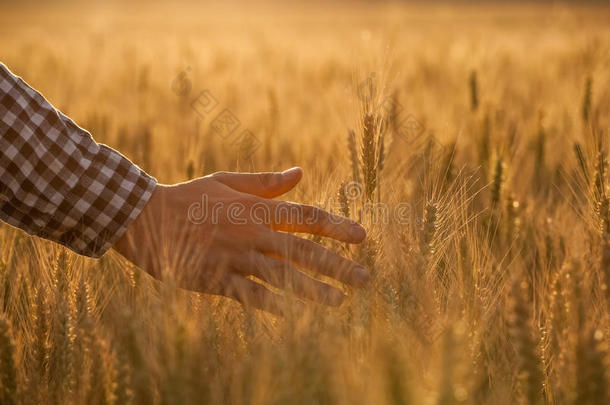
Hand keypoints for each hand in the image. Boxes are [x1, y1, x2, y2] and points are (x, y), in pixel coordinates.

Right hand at [113, 167, 368, 313]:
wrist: (146, 216)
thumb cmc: (190, 197)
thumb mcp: (228, 181)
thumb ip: (266, 182)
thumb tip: (300, 173)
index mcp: (256, 209)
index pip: (306, 217)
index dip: (336, 226)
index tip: (362, 237)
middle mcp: (251, 233)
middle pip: (302, 250)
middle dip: (336, 264)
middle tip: (365, 278)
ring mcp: (234, 257)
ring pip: (281, 275)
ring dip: (312, 290)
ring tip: (339, 302)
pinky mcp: (215, 279)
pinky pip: (249, 294)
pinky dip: (272, 304)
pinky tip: (294, 315)